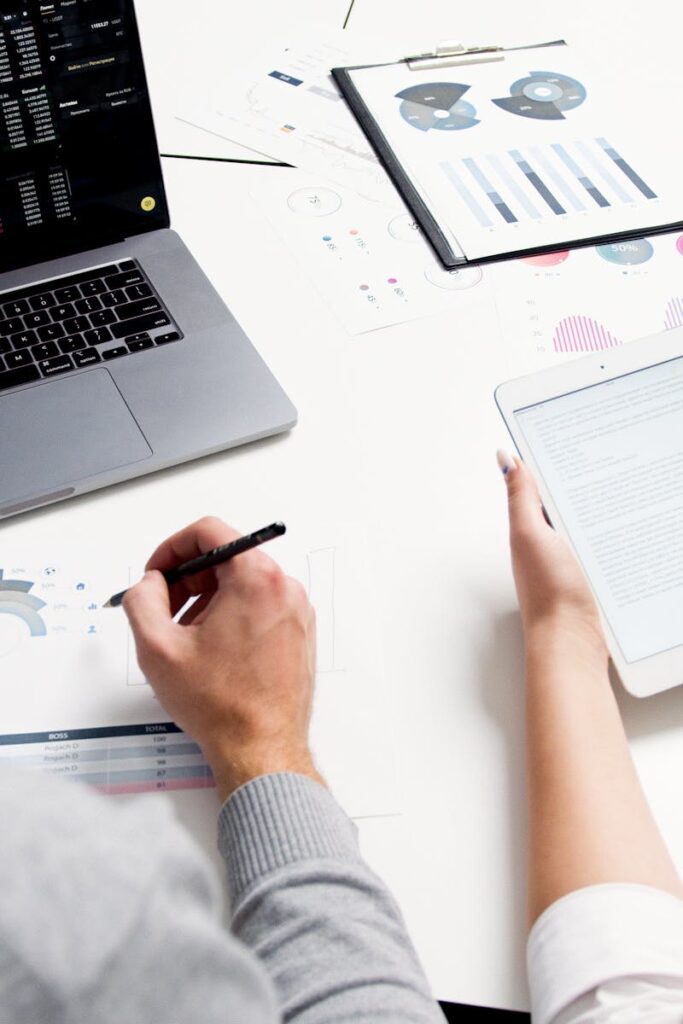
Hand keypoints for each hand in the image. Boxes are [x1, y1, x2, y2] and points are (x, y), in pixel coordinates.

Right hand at [122, 517, 322, 801]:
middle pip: (227, 557)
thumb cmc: (222, 705)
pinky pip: (261, 605)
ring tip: (187, 637)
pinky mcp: (300, 632)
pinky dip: (232, 615)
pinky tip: (213, 649)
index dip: (172, 549)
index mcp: (257, 579)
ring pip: (243, 583)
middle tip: (164, 608)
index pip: (209, 532)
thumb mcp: (158, 648)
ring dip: (208, 600)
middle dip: (188, 579)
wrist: (262, 749)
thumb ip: (143, 600)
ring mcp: (297, 611)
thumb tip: (150, 583)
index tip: (157, 574)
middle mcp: (285, 588)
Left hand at [499, 451, 606, 652]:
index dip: (551, 459)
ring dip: (602, 506)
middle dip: (584, 478)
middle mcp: (546, 542)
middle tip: (607, 452)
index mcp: (530, 527)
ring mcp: (569, 560)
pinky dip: (612, 533)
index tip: (570, 431)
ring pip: (587, 522)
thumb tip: (506, 458)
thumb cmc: (549, 594)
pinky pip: (601, 545)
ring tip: (623, 482)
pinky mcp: (590, 576)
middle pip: (567, 500)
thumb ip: (520, 497)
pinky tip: (627, 528)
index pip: (539, 483)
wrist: (571, 643)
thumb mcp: (530, 535)